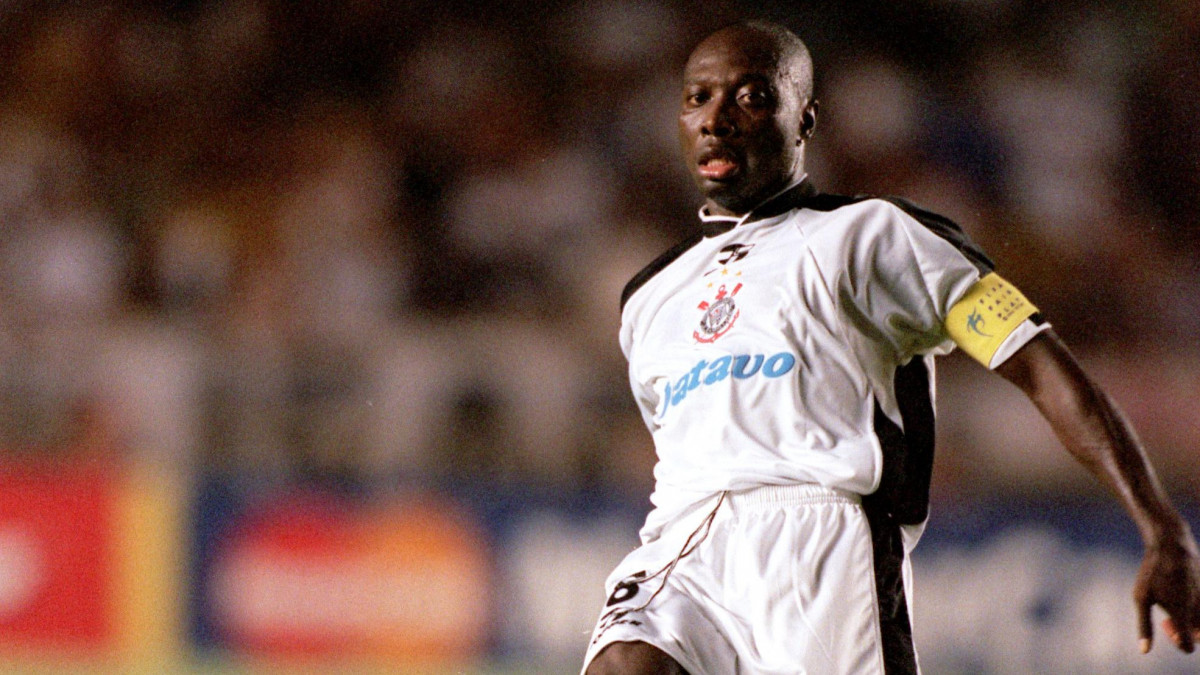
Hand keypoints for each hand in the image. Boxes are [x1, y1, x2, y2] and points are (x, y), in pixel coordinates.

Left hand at [1134, 535, 1199, 653]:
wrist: (1171, 545)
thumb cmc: (1152, 571)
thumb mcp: (1141, 598)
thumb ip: (1144, 626)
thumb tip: (1144, 650)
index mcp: (1182, 614)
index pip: (1189, 647)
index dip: (1178, 643)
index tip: (1166, 625)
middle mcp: (1199, 609)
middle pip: (1199, 637)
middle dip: (1185, 632)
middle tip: (1168, 617)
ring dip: (1191, 619)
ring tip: (1175, 603)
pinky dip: (1196, 607)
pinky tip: (1182, 593)